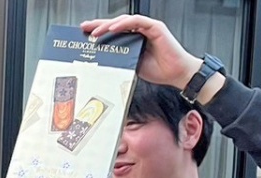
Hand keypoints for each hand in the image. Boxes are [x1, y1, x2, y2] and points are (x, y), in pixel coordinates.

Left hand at [81, 15, 201, 90]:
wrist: (176, 73)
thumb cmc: (159, 70)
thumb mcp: (132, 66)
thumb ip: (121, 59)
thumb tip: (103, 61)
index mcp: (134, 40)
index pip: (113, 33)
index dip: (99, 32)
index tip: (85, 35)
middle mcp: (139, 31)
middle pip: (116, 24)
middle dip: (98, 25)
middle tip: (84, 28)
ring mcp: (147, 27)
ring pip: (124, 21)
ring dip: (108, 25)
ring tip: (95, 31)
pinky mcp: (155, 27)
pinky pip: (137, 22)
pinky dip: (124, 24)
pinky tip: (113, 27)